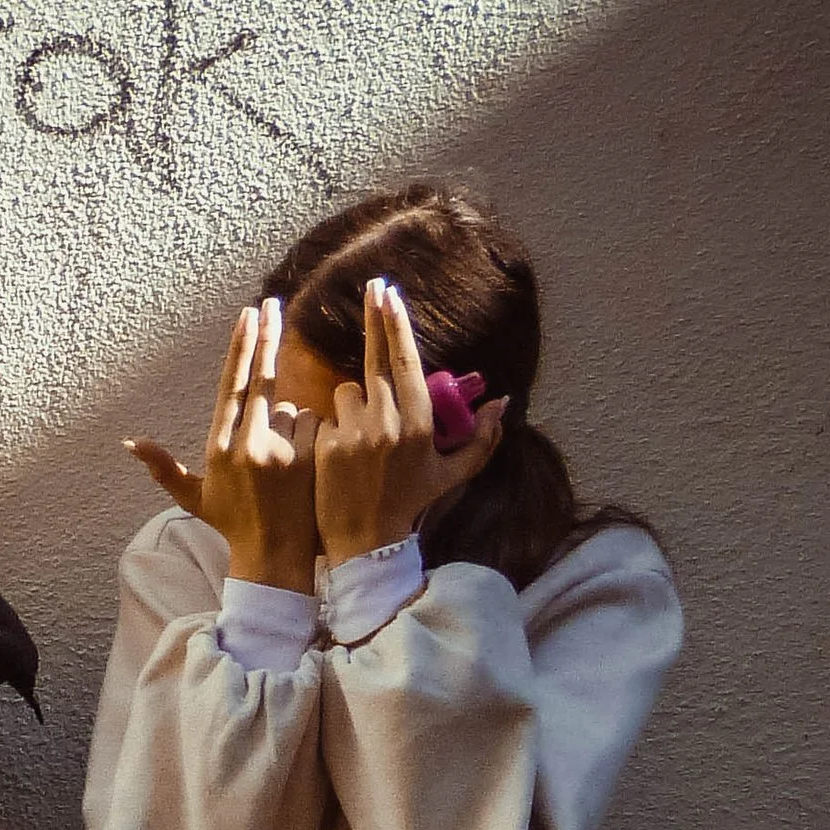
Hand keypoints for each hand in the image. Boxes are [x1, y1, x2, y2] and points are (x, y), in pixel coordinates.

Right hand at [126, 300, 318, 592]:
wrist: (273, 559)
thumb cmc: (233, 526)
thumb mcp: (195, 498)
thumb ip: (164, 467)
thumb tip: (129, 444)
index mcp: (218, 447)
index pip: (231, 384)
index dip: (240, 346)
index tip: (248, 314)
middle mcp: (246, 443)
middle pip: (260, 377)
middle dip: (267, 337)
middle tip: (273, 303)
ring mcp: (279, 450)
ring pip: (293, 407)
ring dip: (292, 421)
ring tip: (287, 458)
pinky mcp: (308, 459)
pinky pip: (316, 424)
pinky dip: (314, 433)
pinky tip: (309, 459)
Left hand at [314, 279, 508, 563]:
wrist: (366, 542)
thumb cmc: (411, 504)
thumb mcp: (451, 475)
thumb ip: (481, 439)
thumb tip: (503, 403)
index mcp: (419, 423)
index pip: (404, 360)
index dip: (396, 323)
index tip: (389, 293)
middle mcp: (388, 421)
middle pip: (376, 358)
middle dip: (375, 319)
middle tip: (373, 286)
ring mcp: (354, 432)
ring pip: (347, 391)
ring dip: (353, 404)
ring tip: (360, 440)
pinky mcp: (326, 445)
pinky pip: (325, 417)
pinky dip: (333, 428)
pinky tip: (340, 456)